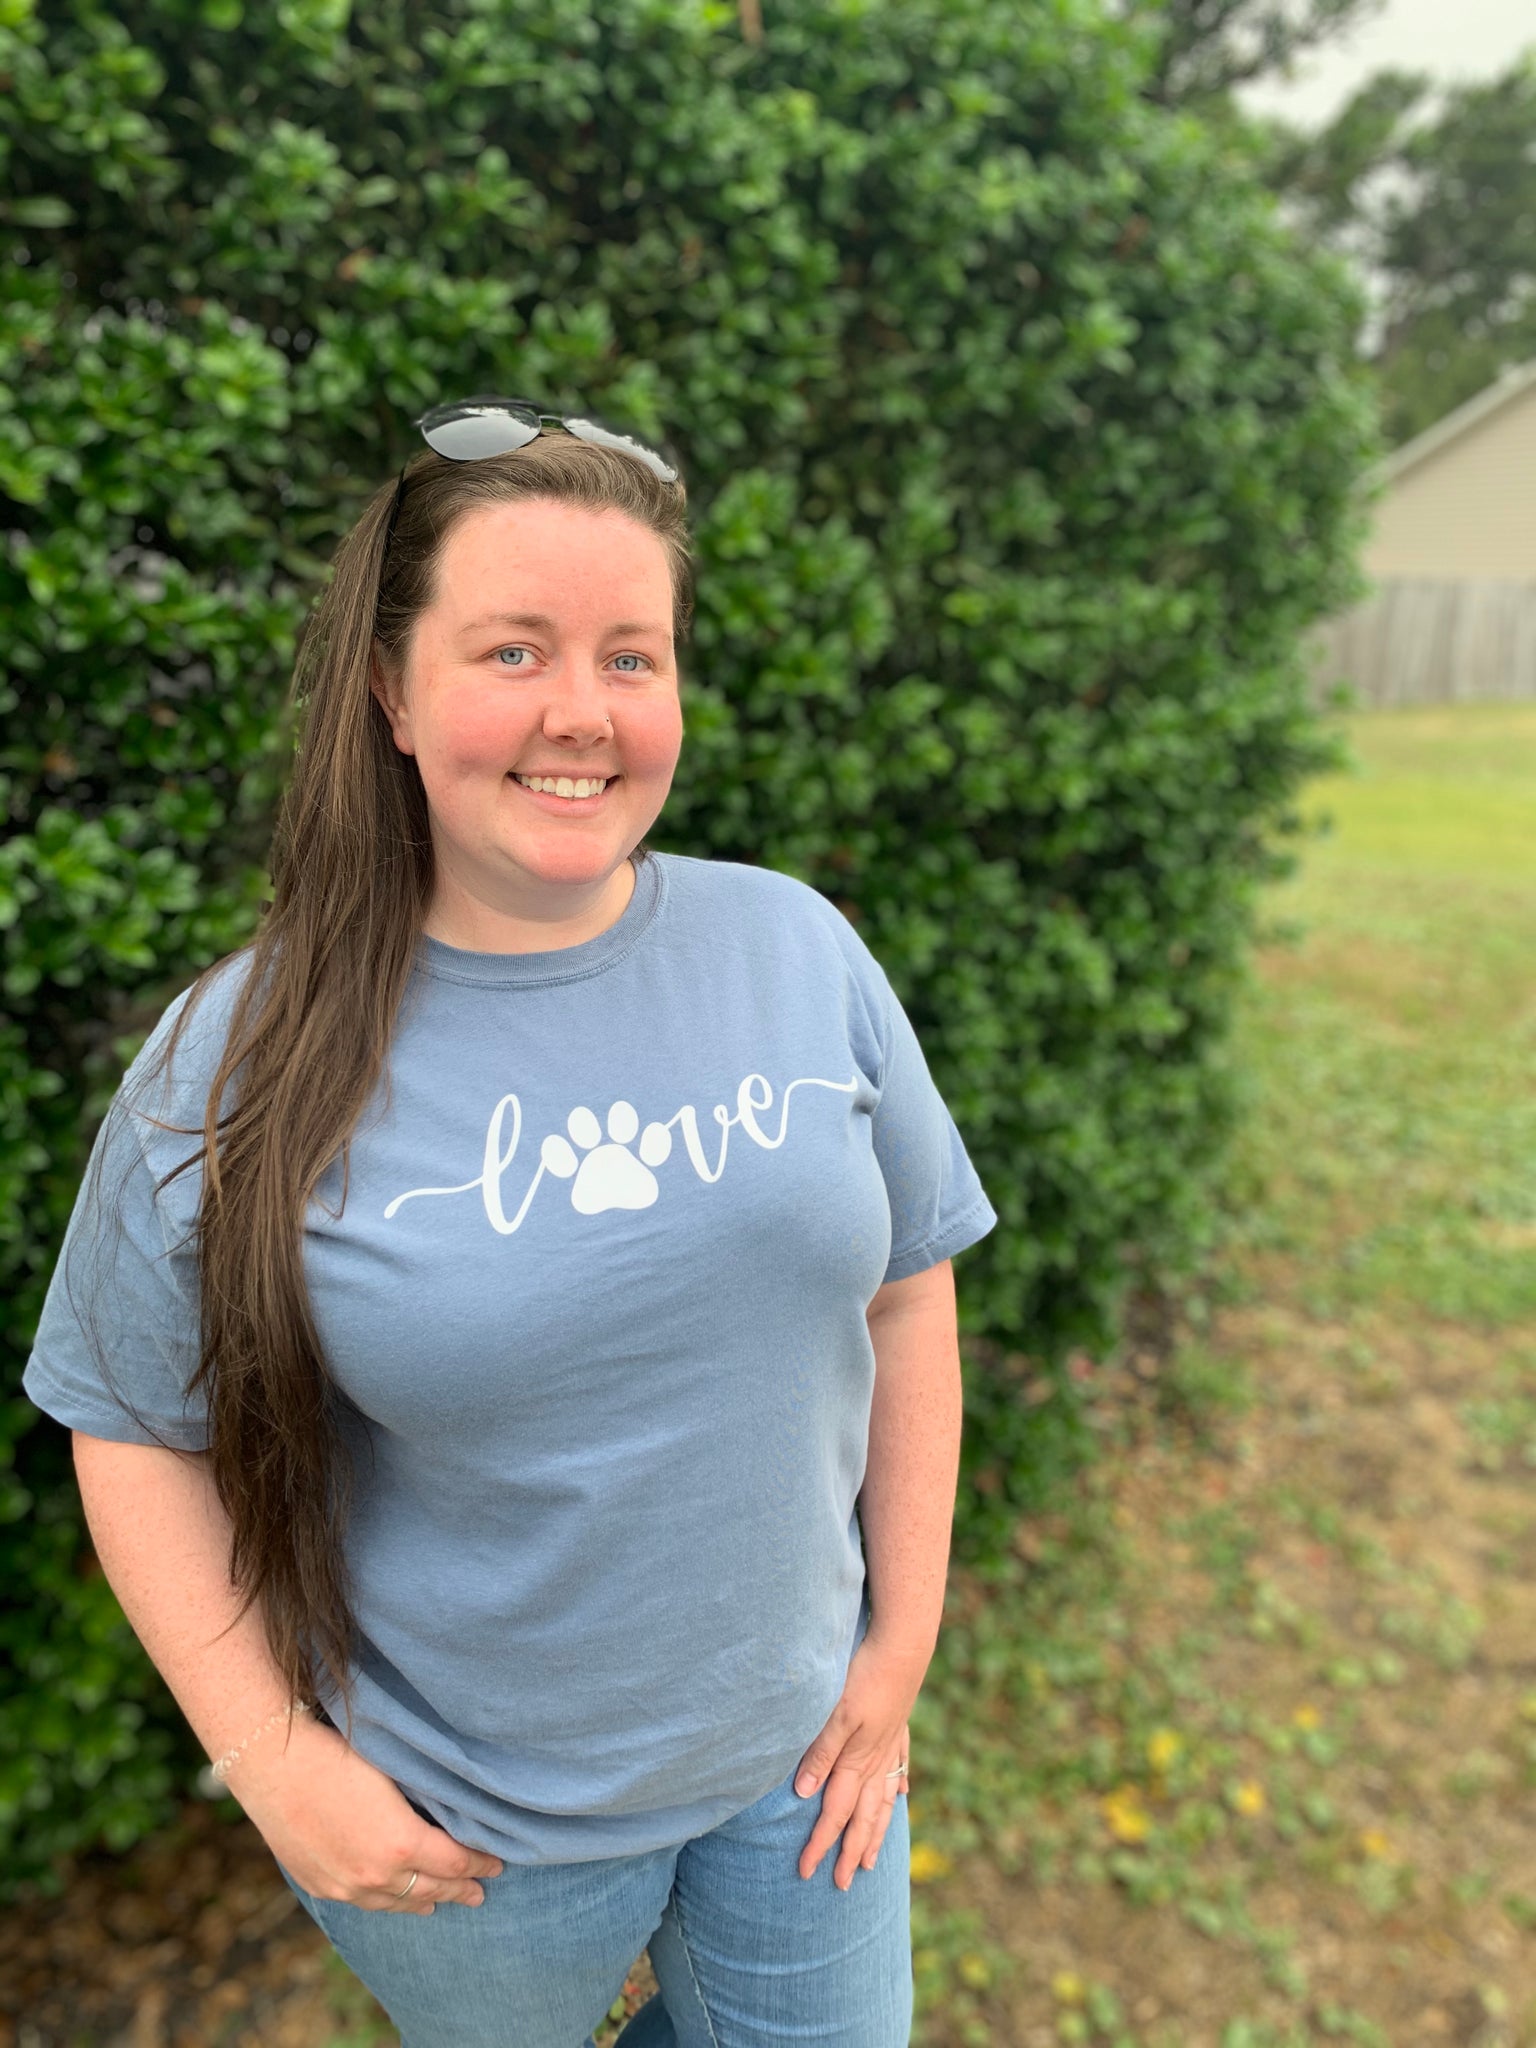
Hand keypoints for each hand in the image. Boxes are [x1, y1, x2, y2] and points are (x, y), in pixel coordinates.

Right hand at [222, 1714, 503, 1915]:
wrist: (273, 1765)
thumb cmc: (337, 1755)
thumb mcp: (394, 1774)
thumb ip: (423, 1803)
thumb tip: (451, 1809)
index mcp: (402, 1845)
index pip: (456, 1863)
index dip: (480, 1864)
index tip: (497, 1863)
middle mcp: (376, 1875)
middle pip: (430, 1889)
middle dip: (460, 1889)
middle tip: (481, 1891)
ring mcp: (346, 1886)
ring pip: (395, 1903)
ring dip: (423, 1902)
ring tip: (442, 1903)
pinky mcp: (320, 1885)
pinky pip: (363, 1903)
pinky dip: (386, 1903)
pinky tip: (393, 1900)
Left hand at [792, 1632, 927, 1889]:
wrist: (903, 1646)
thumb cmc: (865, 1675)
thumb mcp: (837, 1713)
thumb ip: (821, 1752)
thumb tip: (804, 1794)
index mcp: (857, 1760)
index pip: (835, 1813)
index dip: (820, 1844)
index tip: (806, 1872)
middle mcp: (877, 1760)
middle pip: (863, 1817)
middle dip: (849, 1852)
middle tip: (841, 1885)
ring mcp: (891, 1746)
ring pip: (883, 1800)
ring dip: (876, 1832)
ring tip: (871, 1859)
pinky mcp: (899, 1728)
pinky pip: (899, 1768)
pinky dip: (897, 1786)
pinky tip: (900, 1796)